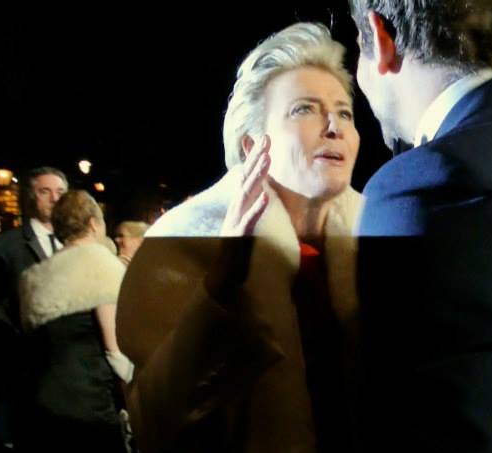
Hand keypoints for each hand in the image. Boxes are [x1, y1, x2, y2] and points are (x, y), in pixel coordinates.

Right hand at [205, 136, 271, 304]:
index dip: (254, 157)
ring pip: (247, 194)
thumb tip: (259, 187)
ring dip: (256, 176)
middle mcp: (236, 208)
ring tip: (267, 160)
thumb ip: (250, 204)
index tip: (264, 138)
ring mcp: (236, 221)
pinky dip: (257, 208)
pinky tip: (265, 197)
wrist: (224, 275)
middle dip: (256, 159)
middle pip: (246, 179)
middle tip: (266, 139)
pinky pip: (249, 220)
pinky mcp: (238, 236)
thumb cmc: (236, 248)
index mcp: (239, 204)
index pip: (247, 176)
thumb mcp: (244, 221)